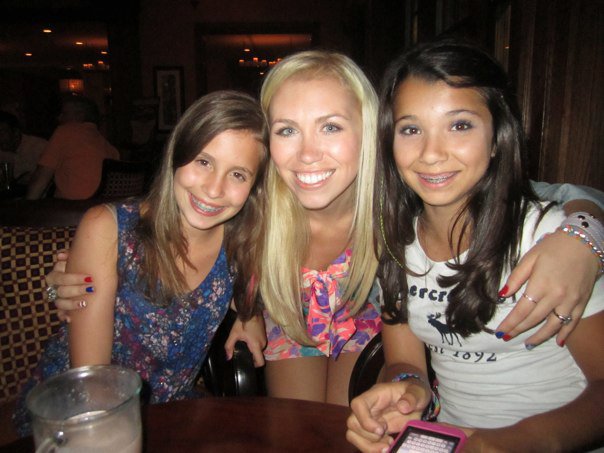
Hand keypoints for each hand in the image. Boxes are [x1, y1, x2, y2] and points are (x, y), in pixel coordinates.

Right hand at [45, 250, 93, 321]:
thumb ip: (70, 254)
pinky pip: (59, 313)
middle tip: (91, 289)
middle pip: (61, 290)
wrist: (87, 276)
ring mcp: (56, 297)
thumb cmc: (80, 265)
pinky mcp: (61, 307)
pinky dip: (63, 316)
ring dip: (71, 304)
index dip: (73, 278)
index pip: (60, 277)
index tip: (89, 278)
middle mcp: (53, 286)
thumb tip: (60, 255)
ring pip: (59, 303)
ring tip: (85, 303)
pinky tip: (69, 319)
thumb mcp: (77, 258)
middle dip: (77, 290)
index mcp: (55, 274)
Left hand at [224, 314, 266, 366]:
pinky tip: (248, 338)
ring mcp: (265, 339)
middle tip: (242, 352)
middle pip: (258, 355)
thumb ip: (229, 346)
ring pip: (259, 349)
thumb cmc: (243, 322)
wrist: (251, 309)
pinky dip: (255, 343)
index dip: (255, 365)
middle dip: (251, 355)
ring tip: (244, 344)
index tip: (248, 363)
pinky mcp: (264, 334)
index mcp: (256, 346)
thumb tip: (228, 358)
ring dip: (253, 348)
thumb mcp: (233, 334)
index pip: (260, 362)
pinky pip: (260, 343)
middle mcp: (263, 344)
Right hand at [346, 382, 426, 451]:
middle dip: (368, 437)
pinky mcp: (371, 432)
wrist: (416, 403)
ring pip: (353, 435)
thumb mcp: (417, 391)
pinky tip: (388, 448)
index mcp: (375, 395)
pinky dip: (373, 450)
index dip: (364, 419)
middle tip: (388, 440)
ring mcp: (367, 421)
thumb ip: (412, 397)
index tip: (381, 430)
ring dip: (368, 446)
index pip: (358, 404)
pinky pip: (363, 443)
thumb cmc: (413, 394)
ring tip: (387, 448)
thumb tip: (403, 407)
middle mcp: (367, 409)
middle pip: (352, 423)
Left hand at [496, 229, 598, 346]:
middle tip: (506, 337)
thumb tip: (502, 295)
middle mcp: (556, 296)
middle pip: (534, 319)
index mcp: (540, 284)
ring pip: (553, 325)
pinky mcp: (581, 302)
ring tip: (528, 344)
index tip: (499, 331)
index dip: (510, 323)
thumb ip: (516, 277)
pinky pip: (572, 323)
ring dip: (539, 337)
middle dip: (518, 330)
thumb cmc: (553, 247)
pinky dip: (565, 334)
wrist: (584, 242)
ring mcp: (570, 301)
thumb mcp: (530, 257)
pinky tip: (557, 342)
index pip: (521, 310)